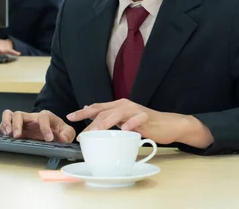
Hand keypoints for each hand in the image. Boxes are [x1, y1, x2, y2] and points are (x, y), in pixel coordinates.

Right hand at [0, 109, 75, 142]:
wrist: (52, 132)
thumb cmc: (57, 130)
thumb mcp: (67, 132)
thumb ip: (67, 133)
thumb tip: (63, 137)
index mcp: (45, 116)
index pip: (43, 117)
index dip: (45, 128)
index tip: (48, 139)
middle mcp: (32, 117)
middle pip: (20, 113)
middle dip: (17, 124)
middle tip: (18, 135)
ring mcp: (23, 121)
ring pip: (10, 115)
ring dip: (7, 123)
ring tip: (8, 134)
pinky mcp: (16, 126)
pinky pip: (5, 122)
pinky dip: (3, 127)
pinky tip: (5, 135)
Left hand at [67, 99, 212, 147]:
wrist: (168, 124)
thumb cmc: (144, 124)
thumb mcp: (124, 121)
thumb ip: (111, 119)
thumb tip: (93, 118)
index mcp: (117, 106)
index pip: (97, 107)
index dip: (82, 112)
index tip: (70, 117)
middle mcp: (124, 105)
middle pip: (104, 111)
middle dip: (91, 122)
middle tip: (82, 134)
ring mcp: (135, 110)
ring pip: (117, 113)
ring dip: (106, 123)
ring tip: (97, 131)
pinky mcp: (146, 117)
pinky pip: (137, 119)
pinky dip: (130, 124)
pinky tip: (125, 129)